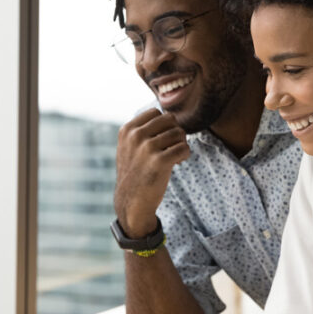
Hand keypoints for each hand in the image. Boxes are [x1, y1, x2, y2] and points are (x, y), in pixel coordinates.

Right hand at [114, 109, 189, 236]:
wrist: (132, 201)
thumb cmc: (136, 172)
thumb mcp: (129, 146)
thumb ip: (143, 129)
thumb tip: (171, 115)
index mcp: (127, 130)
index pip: (156, 112)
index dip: (164, 124)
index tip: (162, 139)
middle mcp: (136, 136)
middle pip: (170, 119)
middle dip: (175, 132)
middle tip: (171, 147)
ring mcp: (147, 148)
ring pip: (179, 133)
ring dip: (181, 145)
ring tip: (173, 157)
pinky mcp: (160, 161)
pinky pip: (184, 148)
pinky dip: (185, 155)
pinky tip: (177, 163)